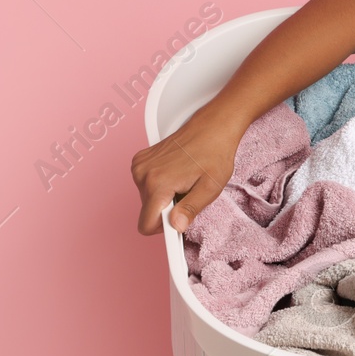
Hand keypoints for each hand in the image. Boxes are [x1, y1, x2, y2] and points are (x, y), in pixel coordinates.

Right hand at [129, 103, 247, 234]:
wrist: (212, 126)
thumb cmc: (215, 154)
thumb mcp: (210, 187)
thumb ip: (191, 209)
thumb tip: (176, 226)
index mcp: (158, 183)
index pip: (146, 225)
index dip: (163, 229)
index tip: (178, 224)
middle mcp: (143, 174)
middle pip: (148, 212)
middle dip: (167, 210)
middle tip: (188, 193)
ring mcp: (139, 165)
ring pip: (146, 200)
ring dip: (164, 197)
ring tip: (183, 181)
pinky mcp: (139, 160)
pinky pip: (144, 185)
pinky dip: (159, 185)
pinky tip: (176, 173)